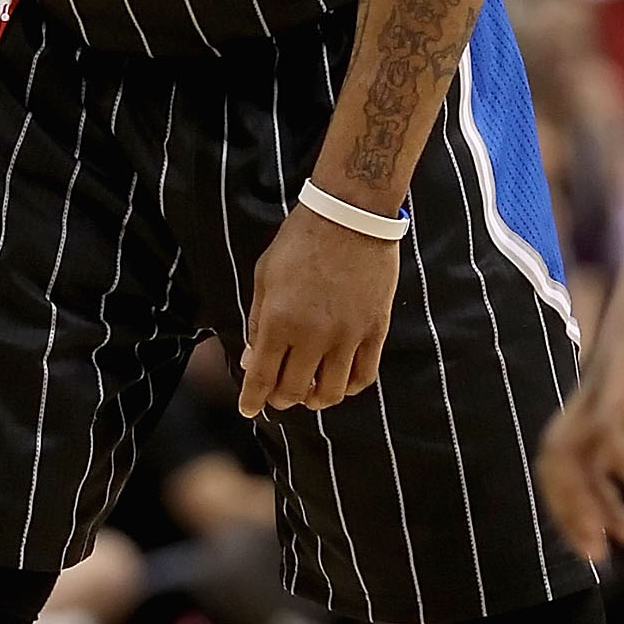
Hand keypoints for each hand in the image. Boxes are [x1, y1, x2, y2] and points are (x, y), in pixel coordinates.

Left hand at [237, 202, 398, 418]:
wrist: (351, 214)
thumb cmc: (300, 240)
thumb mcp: (265, 277)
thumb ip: (257, 321)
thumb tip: (249, 359)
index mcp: (279, 321)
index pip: (260, 378)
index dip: (252, 399)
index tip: (248, 409)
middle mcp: (313, 336)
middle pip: (294, 390)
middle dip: (280, 399)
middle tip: (277, 394)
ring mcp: (347, 336)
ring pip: (331, 392)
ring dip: (315, 398)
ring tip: (309, 392)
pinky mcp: (374, 331)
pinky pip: (363, 376)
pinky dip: (348, 388)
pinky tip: (338, 381)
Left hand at [536, 235, 623, 562]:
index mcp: (597, 409)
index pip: (571, 470)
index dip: (581, 511)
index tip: (609, 548)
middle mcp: (588, 402)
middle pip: (554, 468)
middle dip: (573, 518)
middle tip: (603, 558)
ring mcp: (600, 386)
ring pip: (568, 453)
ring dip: (590, 501)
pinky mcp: (621, 370)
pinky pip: (608, 423)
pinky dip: (619, 461)